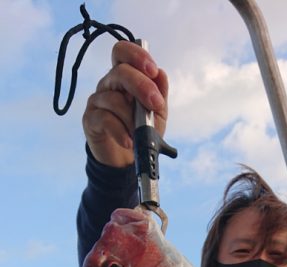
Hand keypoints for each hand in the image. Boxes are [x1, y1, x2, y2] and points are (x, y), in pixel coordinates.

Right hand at [82, 41, 168, 167]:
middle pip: (120, 71)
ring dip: (132, 118)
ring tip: (140, 133)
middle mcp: (109, 84)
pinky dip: (120, 132)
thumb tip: (161, 74)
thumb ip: (160, 95)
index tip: (153, 70)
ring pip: (114, 99)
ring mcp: (97, 100)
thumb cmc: (140, 130)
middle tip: (154, 104)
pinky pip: (105, 119)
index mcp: (124, 77)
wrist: (125, 158)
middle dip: (141, 86)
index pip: (123, 52)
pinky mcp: (90, 119)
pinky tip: (129, 141)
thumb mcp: (157, 114)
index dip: (137, 55)